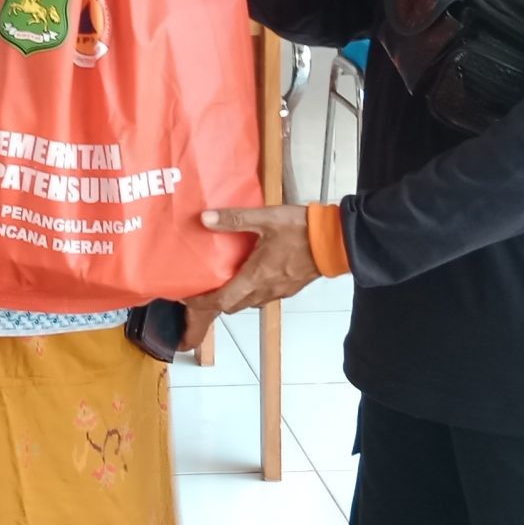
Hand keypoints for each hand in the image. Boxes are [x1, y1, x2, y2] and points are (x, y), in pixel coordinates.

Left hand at [179, 203, 321, 349]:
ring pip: (250, 303)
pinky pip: (265, 296)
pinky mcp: (291, 288)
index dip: (202, 302)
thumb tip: (205, 219)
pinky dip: (252, 292)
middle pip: (234, 305)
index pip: (222, 300)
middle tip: (202, 288)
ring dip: (234, 297)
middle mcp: (266, 290)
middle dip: (216, 301)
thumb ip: (235, 219)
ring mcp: (280, 291)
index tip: (187, 298)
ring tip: (224, 281)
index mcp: (256, 277)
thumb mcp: (266, 219)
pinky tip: (251, 275)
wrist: (336, 240)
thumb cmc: (302, 230)